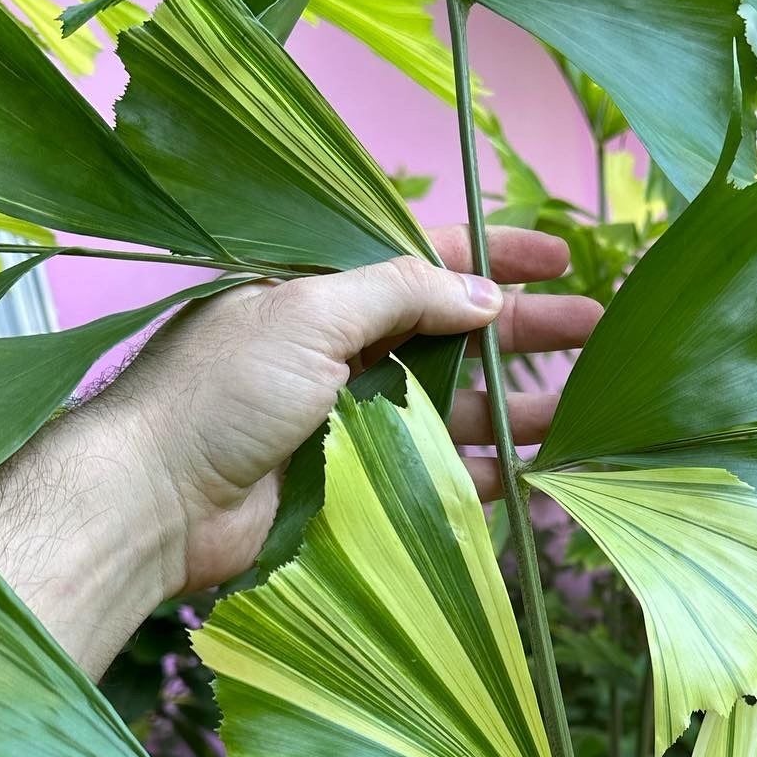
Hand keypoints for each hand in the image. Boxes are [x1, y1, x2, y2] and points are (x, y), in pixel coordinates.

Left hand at [91, 225, 598, 593]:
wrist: (159, 500)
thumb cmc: (223, 391)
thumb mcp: (307, 313)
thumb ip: (401, 294)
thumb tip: (484, 295)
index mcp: (327, 293)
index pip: (425, 260)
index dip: (494, 256)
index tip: (559, 258)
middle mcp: (346, 349)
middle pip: (455, 334)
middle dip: (525, 331)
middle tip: (597, 331)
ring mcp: (356, 418)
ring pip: (455, 406)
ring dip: (516, 406)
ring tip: (580, 410)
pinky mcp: (359, 481)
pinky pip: (438, 471)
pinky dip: (483, 472)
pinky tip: (532, 472)